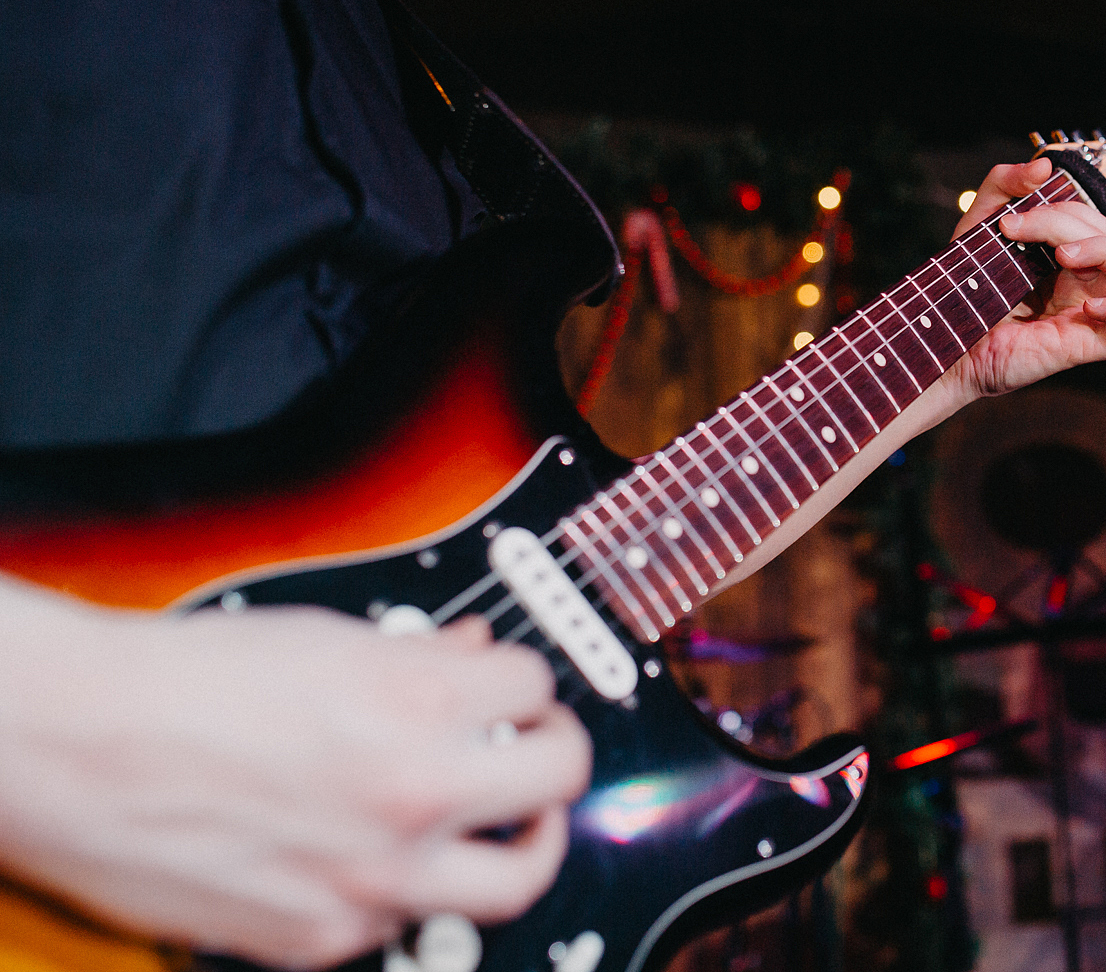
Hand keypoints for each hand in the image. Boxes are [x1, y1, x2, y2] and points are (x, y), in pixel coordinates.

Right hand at [0, 585, 589, 968]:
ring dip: (524, 841)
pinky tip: (387, 855)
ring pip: (513, 878)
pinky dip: (411, 887)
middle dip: (557, 754)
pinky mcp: (323, 936)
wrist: (76, 744)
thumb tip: (478, 655)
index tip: (515, 690)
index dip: (526, 681)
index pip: (536, 687)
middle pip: (559, 780)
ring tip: (513, 822)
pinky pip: (405, 918)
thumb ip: (421, 656)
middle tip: (541, 747)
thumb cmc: (183, 681)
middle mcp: (412, 792)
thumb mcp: (329, 637)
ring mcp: (374, 876)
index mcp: (419, 702)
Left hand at [944, 157, 1105, 399]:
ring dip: (1104, 254)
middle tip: (1021, 233)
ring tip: (1062, 258)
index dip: (1060, 207)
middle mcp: (1082, 284)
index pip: (1091, 219)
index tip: (1011, 220)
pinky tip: (1088, 306)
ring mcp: (1088, 315)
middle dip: (1068, 223)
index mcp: (1066, 257)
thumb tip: (1045, 166)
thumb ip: (1003, 183)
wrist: (944, 341)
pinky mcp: (1085, 347)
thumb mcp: (978, 223)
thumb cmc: (964, 290)